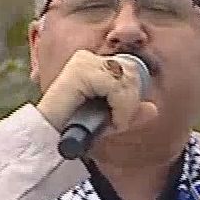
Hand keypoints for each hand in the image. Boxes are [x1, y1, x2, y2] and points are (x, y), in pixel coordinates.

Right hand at [33, 50, 158, 137]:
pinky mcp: (79, 72)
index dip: (132, 98)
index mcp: (93, 63)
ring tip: (109, 123)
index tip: (118, 117)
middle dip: (129, 103)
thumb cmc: (73, 131)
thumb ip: (131, 114)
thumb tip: (153, 108)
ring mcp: (82, 63)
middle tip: (113, 122)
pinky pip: (117, 88)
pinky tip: (109, 123)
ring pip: (127, 80)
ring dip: (124, 109)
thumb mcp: (108, 122)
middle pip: (133, 72)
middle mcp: (86, 58)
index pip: (132, 69)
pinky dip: (120, 110)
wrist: (47, 142)